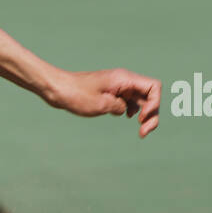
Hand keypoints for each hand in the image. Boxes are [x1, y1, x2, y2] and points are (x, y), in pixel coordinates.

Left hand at [45, 69, 160, 137]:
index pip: (154, 87)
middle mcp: (124, 81)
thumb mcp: (100, 105)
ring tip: (140, 131)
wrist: (58, 89)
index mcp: (124, 79)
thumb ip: (119, 107)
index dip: (154, 104)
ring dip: (144, 115)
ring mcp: (119, 87)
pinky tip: (124, 117)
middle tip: (143, 133)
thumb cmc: (76, 95)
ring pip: (141, 100)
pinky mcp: (112, 92)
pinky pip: (129, 101)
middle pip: (150, 96)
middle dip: (152, 114)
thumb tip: (126, 110)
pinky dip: (132, 110)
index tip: (140, 118)